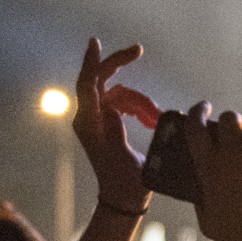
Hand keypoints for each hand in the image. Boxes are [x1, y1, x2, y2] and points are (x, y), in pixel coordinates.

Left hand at [73, 39, 153, 211]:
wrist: (123, 199)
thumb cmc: (127, 182)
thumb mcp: (124, 156)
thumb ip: (116, 130)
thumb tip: (112, 106)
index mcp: (89, 126)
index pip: (87, 86)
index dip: (92, 63)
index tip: (95, 42)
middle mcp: (88, 119)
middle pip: (101, 81)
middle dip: (119, 66)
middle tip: (138, 50)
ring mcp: (96, 120)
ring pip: (118, 93)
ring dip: (138, 100)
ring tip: (154, 118)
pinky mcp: (106, 123)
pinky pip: (122, 103)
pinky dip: (137, 107)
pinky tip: (149, 118)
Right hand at [185, 105, 241, 240]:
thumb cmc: (238, 236)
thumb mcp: (208, 223)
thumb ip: (201, 203)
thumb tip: (200, 191)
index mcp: (209, 167)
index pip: (195, 126)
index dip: (197, 111)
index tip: (203, 108)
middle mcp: (232, 154)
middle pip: (229, 118)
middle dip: (231, 121)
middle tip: (237, 133)